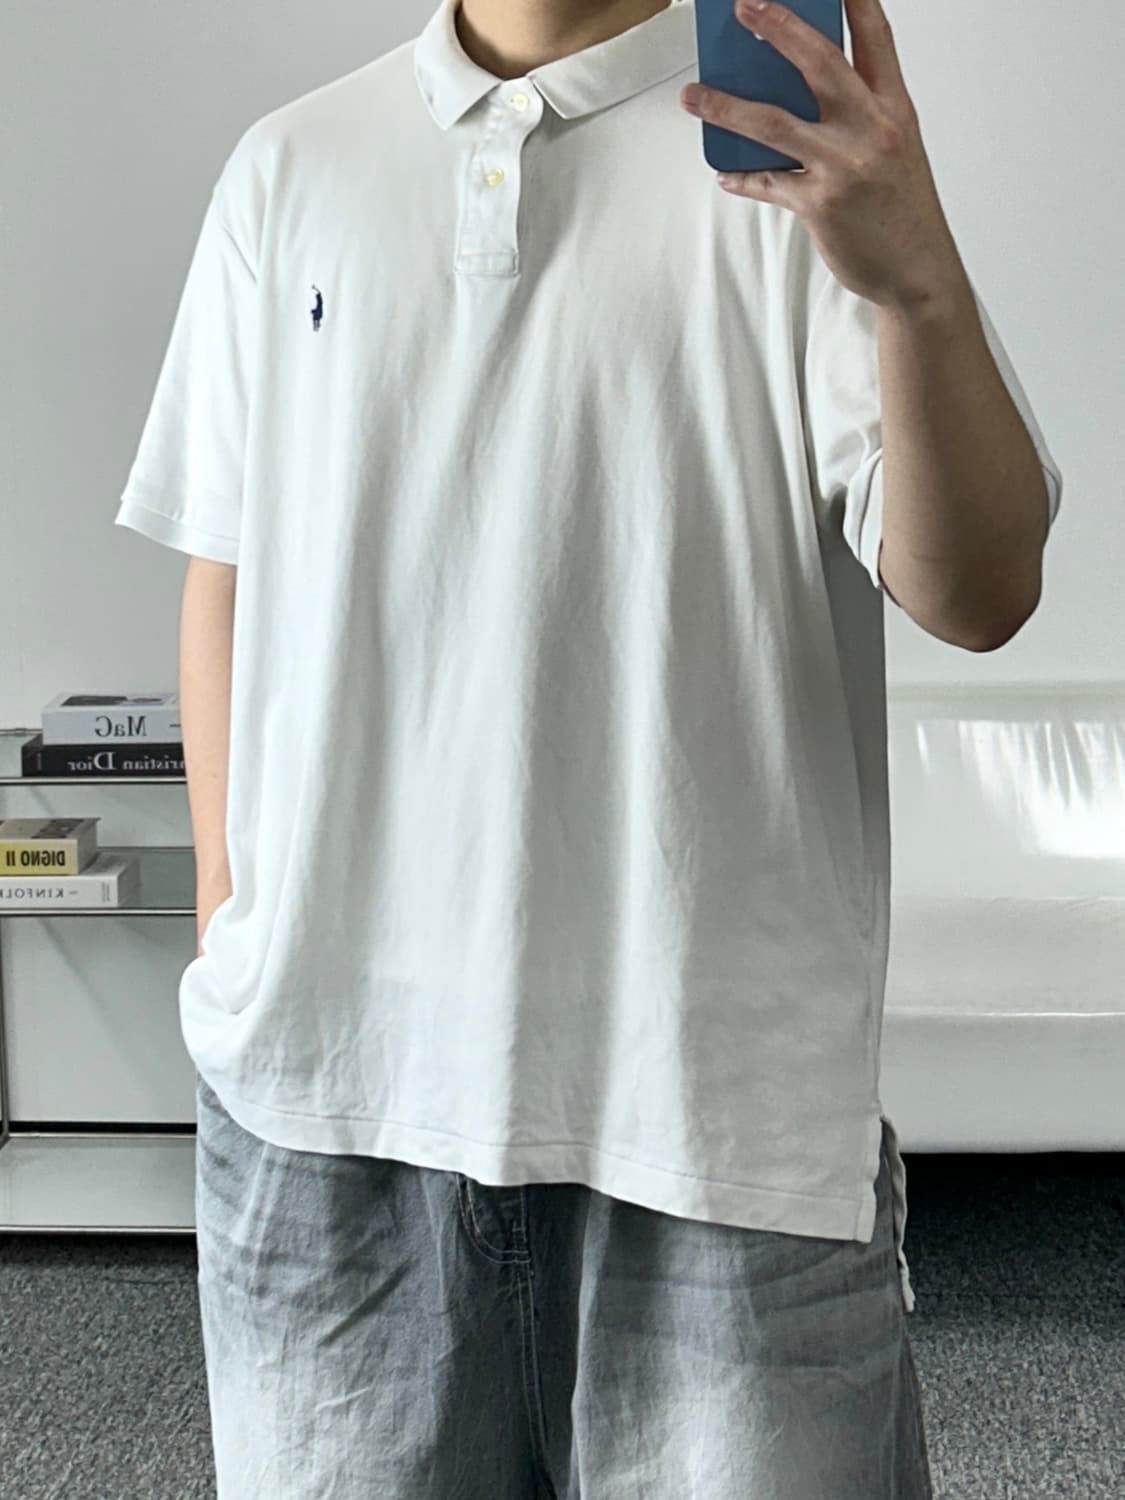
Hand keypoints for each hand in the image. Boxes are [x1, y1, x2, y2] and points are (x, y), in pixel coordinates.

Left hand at [680, 0, 965, 311]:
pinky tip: (726, 172)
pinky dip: (742, 177)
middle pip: (820, 61)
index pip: (875, 36)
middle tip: (744, 7)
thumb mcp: (895, 147)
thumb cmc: (903, 210)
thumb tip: (799, 93)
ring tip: (693, 96)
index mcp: (894, 108)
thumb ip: (858, 114)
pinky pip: (767, 182)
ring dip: (725, 106)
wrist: (916, 271)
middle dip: (779, 27)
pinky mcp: (819, 203)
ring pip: (773, 122)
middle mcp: (871, 128)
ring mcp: (844, 165)